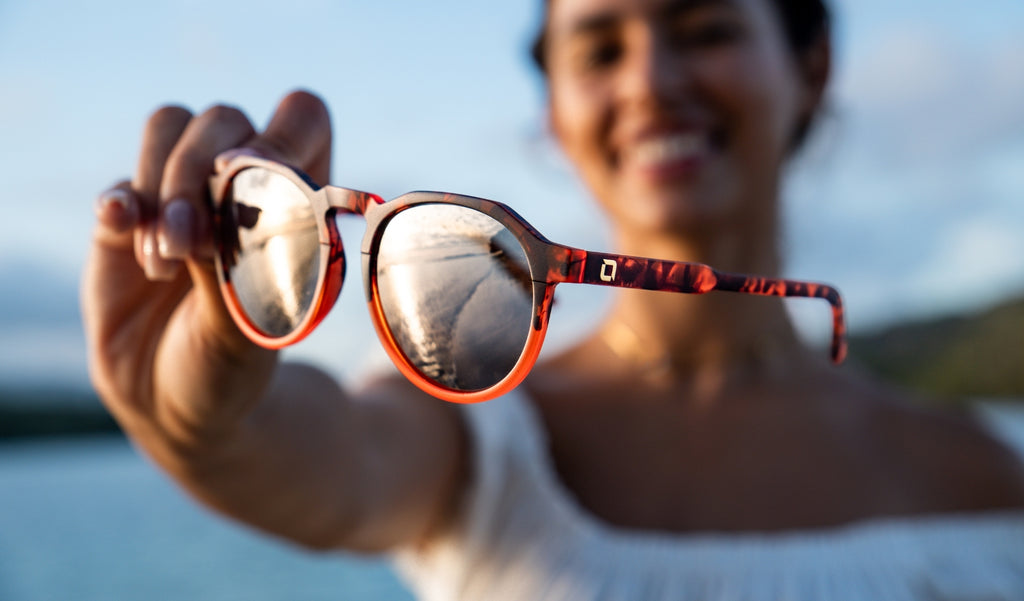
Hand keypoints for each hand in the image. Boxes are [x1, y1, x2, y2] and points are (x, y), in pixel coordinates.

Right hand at [82, 90, 332, 450]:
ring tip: (165, 264)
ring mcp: (180, 193)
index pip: (300, 118)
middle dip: (200, 172)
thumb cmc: (235, 360)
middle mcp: (240, 182)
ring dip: (163, 189)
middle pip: (222, 118)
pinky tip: (125, 231)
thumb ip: (233, 262)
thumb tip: (207, 203)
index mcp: (296, 196)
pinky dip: (122, 201)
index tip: (259, 183)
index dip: (282, 136)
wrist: (180, 399)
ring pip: (168, 128)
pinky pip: (120, 182)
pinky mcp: (127, 217)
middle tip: (192, 245)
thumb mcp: (249, 325)